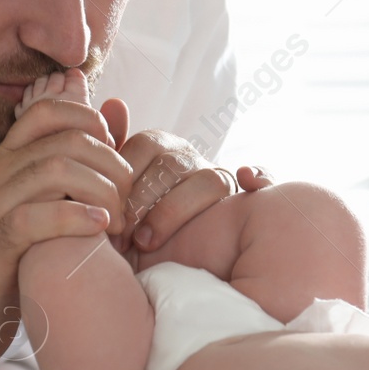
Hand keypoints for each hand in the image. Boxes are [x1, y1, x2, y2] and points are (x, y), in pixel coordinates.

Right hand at [0, 95, 135, 369]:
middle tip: (129, 200)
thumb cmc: (14, 261)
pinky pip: (33, 217)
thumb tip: (115, 115)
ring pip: (54, 171)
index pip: (47, 111)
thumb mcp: (44, 206)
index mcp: (8, 160)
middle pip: (65, 141)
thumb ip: (76, 166)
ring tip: (119, 221)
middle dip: (110, 165)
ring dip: (101, 192)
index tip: (114, 155)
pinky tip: (99, 229)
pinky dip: (74, 218)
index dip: (89, 121)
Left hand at [98, 98, 272, 255]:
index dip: (124, 181)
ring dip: (171, 212)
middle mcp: (190, 158)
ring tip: (145, 240)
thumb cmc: (131, 230)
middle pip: (172, 165)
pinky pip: (263, 178)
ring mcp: (218, 177)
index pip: (144, 146)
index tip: (105, 213)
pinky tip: (247, 181)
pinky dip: (261, 177)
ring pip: (208, 181)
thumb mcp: (114, 197)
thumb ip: (109, 154)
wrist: (159, 268)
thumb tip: (112, 101)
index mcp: (160, 149)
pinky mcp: (245, 200)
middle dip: (142, 202)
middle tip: (119, 235)